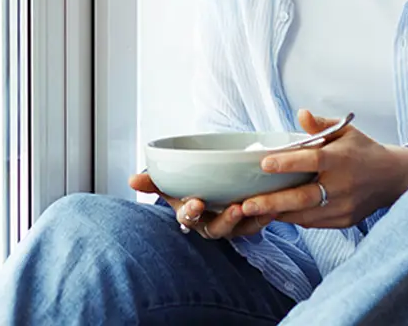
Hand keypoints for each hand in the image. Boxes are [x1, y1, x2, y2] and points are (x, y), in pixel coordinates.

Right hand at [128, 172, 273, 239]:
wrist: (210, 191)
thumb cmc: (188, 188)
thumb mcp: (171, 184)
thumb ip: (153, 181)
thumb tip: (131, 179)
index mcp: (190, 215)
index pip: (187, 217)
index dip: (191, 211)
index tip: (196, 202)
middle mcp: (210, 224)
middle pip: (217, 228)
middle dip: (227, 220)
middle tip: (236, 208)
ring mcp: (230, 226)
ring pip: (241, 228)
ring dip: (251, 219)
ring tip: (261, 207)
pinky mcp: (249, 223)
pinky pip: (259, 224)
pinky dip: (268, 216)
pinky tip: (276, 206)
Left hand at [239, 110, 407, 228]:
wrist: (393, 178)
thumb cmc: (363, 151)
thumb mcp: (345, 131)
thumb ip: (321, 124)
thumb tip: (301, 113)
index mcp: (341, 159)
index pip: (313, 160)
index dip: (288, 162)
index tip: (264, 163)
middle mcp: (342, 185)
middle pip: (304, 197)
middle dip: (272, 202)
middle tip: (246, 204)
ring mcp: (344, 206)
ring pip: (305, 215)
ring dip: (277, 213)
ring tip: (252, 210)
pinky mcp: (344, 221)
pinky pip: (313, 223)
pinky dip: (293, 218)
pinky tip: (275, 212)